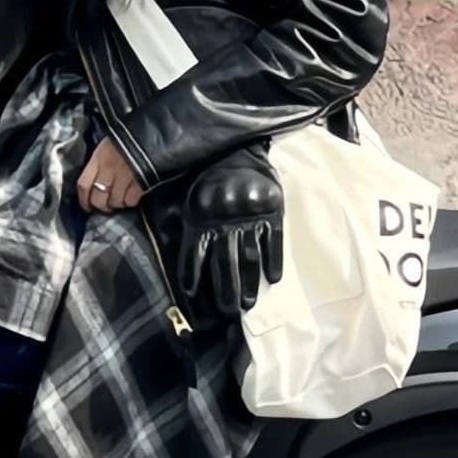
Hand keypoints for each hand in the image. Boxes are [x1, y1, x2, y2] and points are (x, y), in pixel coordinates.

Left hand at [76, 140, 143, 214]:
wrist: (151, 131)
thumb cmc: (128, 136)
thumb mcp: (107, 144)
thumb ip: (99, 162)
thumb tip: (94, 179)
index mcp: (98, 158)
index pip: (83, 185)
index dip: (83, 200)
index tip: (87, 206)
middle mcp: (108, 169)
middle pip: (98, 198)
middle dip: (101, 206)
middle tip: (105, 207)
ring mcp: (124, 176)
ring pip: (115, 201)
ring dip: (117, 204)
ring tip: (120, 201)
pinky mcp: (140, 182)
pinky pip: (131, 200)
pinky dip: (130, 202)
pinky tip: (132, 197)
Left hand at [181, 148, 285, 312]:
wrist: (239, 147)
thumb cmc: (210, 176)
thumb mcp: (191, 197)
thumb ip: (190, 224)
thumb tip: (184, 254)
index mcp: (201, 215)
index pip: (194, 252)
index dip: (192, 273)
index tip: (192, 294)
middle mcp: (224, 219)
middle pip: (225, 261)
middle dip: (226, 289)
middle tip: (229, 311)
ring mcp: (249, 215)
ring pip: (249, 256)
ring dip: (250, 282)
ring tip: (249, 304)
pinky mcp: (271, 210)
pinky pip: (273, 240)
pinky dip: (273, 260)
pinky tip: (273, 279)